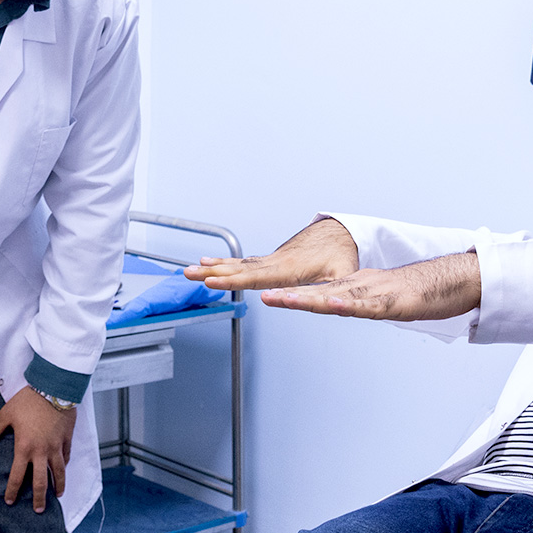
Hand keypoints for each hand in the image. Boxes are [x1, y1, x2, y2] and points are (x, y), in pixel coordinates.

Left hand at [0, 387, 75, 513]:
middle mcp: (41, 452)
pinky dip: (65, 465)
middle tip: (38, 510)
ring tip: (57, 495)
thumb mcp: (6, 414)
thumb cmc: (29, 400)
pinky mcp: (67, 439)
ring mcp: (56, 447)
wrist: (53, 388)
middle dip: (39, 498)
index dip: (13, 490)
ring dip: (58, 486)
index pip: (17, 476)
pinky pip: (66, 456)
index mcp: (24, 448)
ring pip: (59, 472)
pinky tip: (63, 469)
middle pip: (41, 482)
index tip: (10, 500)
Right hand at [184, 216, 359, 290]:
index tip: (212, 280)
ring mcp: (272, 259)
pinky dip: (225, 263)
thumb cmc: (342, 255)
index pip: (256, 277)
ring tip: (191, 269)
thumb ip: (334, 286)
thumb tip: (331, 300)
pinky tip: (211, 263)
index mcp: (289, 269)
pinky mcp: (272, 259)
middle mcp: (276, 262)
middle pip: (239, 269)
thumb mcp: (343, 273)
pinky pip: (244, 262)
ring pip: (238, 264)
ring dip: (214, 266)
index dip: (233, 280)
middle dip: (213, 272)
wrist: (339, 231)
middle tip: (189, 273)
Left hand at [260, 253, 481, 322]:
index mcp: (358, 288)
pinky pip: (368, 305)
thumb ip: (360, 304)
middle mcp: (362, 287)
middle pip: (322, 292)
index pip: (321, 292)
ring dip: (312, 299)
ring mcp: (377, 293)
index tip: (269, 297)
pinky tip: (333, 305)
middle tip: (265, 296)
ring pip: (339, 297)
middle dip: (292, 296)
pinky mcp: (394, 302)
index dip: (295, 295)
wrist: (452, 280)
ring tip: (288, 300)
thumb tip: (340, 309)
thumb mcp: (381, 301)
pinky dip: (349, 305)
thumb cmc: (419, 292)